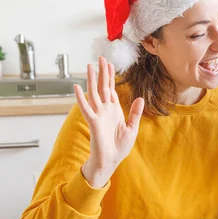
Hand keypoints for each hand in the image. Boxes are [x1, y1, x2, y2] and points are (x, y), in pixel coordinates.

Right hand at [74, 56, 144, 187]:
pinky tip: (77, 87)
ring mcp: (98, 114)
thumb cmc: (119, 147)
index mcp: (114, 110)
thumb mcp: (132, 128)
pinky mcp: (93, 122)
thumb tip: (140, 98)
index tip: (110, 64)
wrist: (111, 161)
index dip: (111, 77)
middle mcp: (105, 110)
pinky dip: (81, 97)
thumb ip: (135, 113)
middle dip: (103, 73)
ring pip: (94, 93)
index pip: (111, 90)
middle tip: (101, 58)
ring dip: (91, 80)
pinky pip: (86, 108)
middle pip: (103, 87)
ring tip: (89, 66)